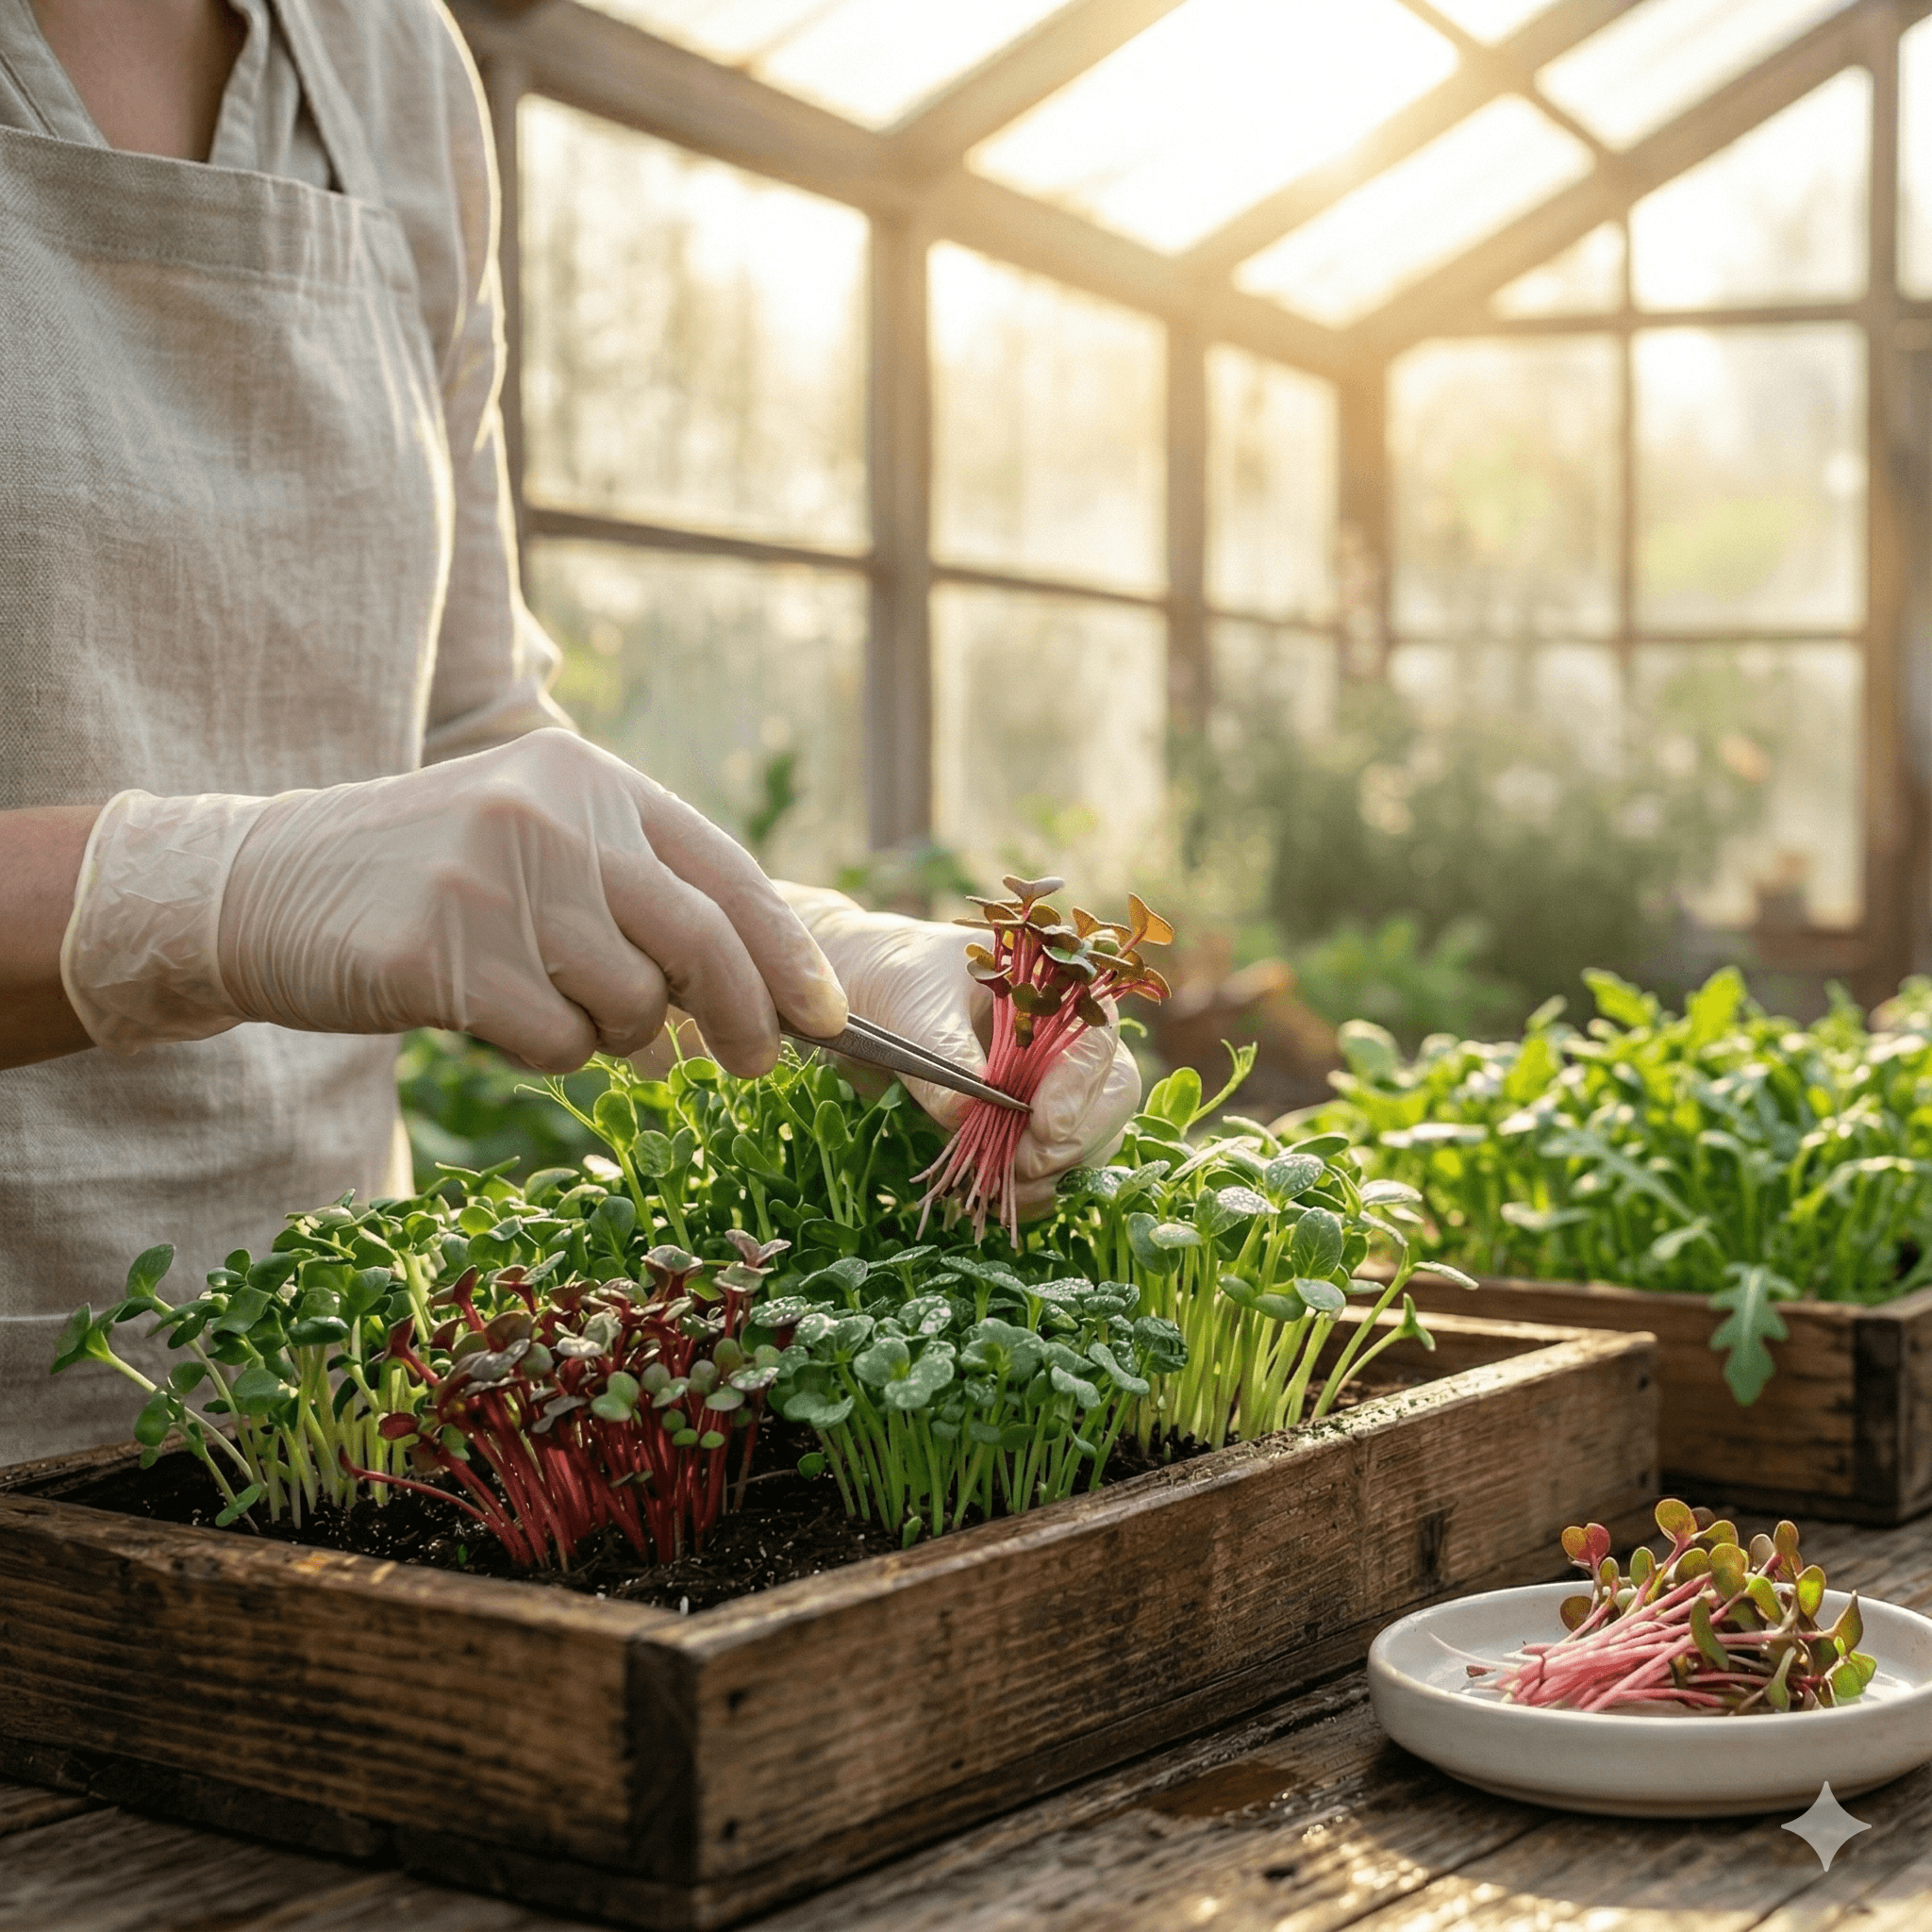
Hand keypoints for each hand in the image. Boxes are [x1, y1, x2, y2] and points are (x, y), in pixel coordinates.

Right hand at [62, 730, 846, 1071]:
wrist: (262, 883)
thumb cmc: (427, 880)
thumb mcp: (539, 849)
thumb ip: (636, 901)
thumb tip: (746, 1002)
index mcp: (588, 777)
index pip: (723, 871)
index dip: (787, 951)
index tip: (827, 1016)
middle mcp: (550, 813)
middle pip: (700, 938)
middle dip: (744, 1015)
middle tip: (753, 1064)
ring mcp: (493, 878)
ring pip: (627, 1000)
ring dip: (613, 1033)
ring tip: (560, 1009)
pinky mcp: (441, 952)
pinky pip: (554, 1040)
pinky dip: (546, 1051)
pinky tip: (493, 1015)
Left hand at [779, 886, 1139, 1217]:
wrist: (864, 998)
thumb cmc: (896, 978)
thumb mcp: (913, 1006)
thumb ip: (942, 1054)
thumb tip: (964, 1113)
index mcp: (1057, 986)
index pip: (1098, 1036)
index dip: (1082, 1084)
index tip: (1046, 1124)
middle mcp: (1068, 1036)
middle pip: (1112, 1094)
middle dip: (1075, 1138)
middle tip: (1023, 1164)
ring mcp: (1052, 1085)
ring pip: (1091, 1138)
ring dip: (1054, 1172)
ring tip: (998, 1185)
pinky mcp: (1027, 1125)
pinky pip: (1055, 1167)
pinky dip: (1033, 1189)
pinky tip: (993, 1197)